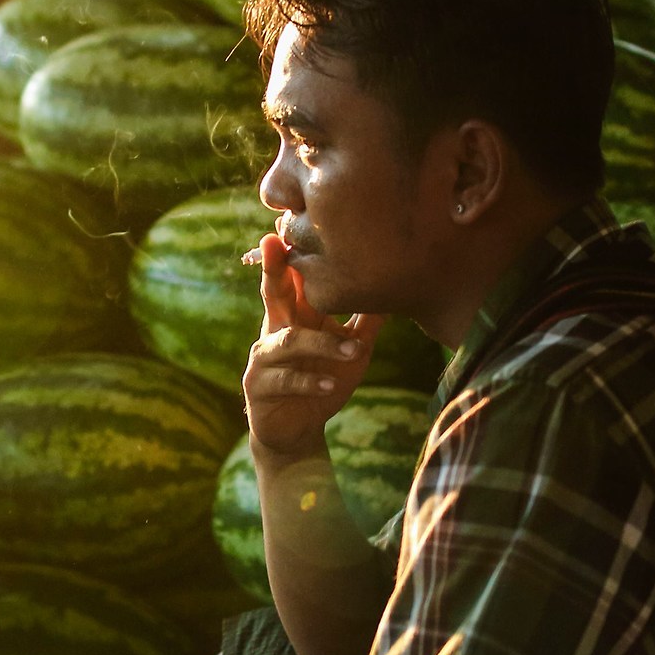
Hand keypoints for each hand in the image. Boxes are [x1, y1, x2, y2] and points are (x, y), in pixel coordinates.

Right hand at [242, 232, 381, 460]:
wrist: (296, 430)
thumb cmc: (322, 381)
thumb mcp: (351, 349)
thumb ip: (367, 322)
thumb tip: (396, 289)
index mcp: (296, 315)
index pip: (293, 278)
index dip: (290, 253)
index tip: (289, 224)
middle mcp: (275, 330)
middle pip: (273, 293)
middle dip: (273, 268)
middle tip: (274, 243)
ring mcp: (263, 358)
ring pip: (287, 341)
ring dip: (320, 345)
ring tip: (351, 351)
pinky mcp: (259, 386)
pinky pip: (284, 380)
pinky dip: (308, 381)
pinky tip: (329, 385)